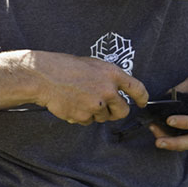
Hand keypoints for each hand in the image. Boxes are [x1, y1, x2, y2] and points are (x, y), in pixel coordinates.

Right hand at [33, 52, 148, 125]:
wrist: (45, 77)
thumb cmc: (65, 67)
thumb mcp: (92, 65)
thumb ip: (107, 78)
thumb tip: (115, 91)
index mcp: (111, 74)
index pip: (137, 88)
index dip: (142, 98)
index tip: (142, 103)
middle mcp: (107, 90)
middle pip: (123, 111)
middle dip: (116, 112)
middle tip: (107, 108)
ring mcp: (96, 105)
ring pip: (103, 117)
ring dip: (95, 113)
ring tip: (80, 99)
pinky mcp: (84, 116)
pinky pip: (88, 121)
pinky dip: (82, 116)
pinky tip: (72, 104)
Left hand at [148, 69, 187, 150]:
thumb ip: (179, 90)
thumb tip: (161, 100)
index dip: (185, 122)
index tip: (169, 120)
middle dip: (174, 144)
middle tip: (158, 142)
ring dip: (171, 143)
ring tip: (154, 134)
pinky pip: (187, 142)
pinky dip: (174, 140)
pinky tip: (160, 133)